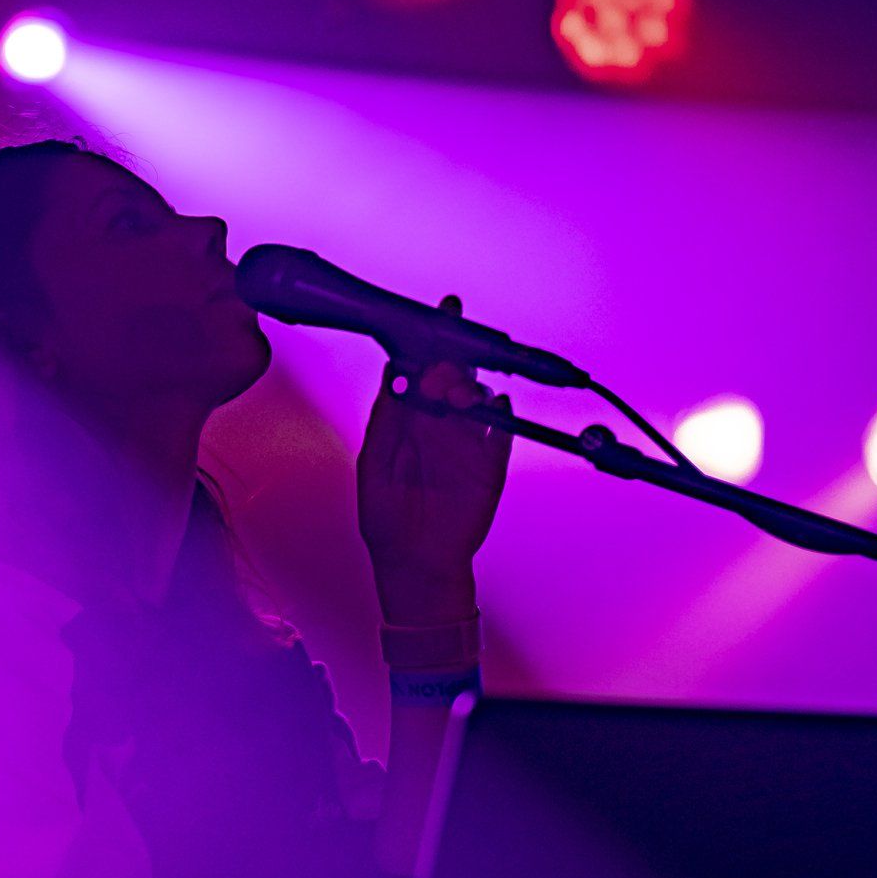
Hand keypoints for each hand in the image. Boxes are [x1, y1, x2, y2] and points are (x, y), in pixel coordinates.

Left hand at [357, 295, 514, 622]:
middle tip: (440, 369)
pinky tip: (492, 408)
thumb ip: (386, 419)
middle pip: (452, 376)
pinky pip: (503, 432)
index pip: (422, 366)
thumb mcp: (373, 464)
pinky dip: (500, 417)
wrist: (414, 563)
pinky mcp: (491, 464)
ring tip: (456, 394)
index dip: (431, 338)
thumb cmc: (386, 516)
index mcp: (409, 417)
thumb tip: (394, 374)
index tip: (440, 314)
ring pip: (478, 398)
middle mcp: (440, 422)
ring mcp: (468, 442)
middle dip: (450, 363)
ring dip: (471, 388)